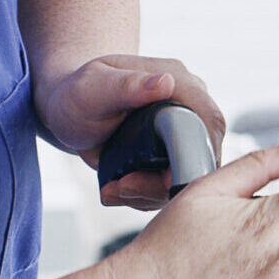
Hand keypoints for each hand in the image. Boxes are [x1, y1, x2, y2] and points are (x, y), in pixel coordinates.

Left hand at [32, 54, 226, 209]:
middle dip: (164, 180)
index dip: (196, 152)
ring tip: (114, 188)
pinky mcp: (169, 158)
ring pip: (185, 176)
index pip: (208, 120)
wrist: (70, 111)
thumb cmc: (79, 92)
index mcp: (179, 82)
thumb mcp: (94, 87)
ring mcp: (180, 136)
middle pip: (201, 155)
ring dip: (149, 192)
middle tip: (125, 187)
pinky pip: (167, 185)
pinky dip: (143, 195)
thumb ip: (128, 85)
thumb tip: (166, 82)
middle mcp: (187, 109)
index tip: (165, 177)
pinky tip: (115, 188)